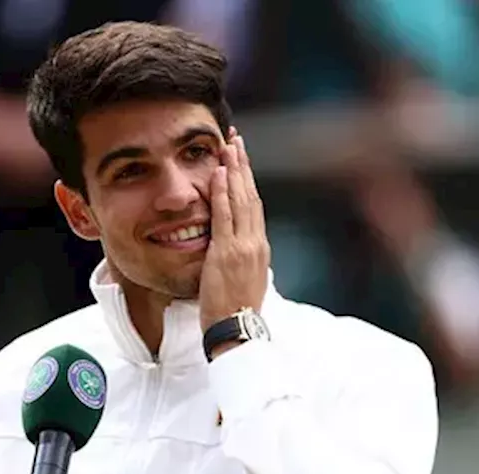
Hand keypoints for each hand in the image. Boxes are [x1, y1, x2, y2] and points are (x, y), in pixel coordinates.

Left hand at [200, 131, 270, 332]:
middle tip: (235, 140)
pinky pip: (224, 216)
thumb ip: (241, 261)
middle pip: (251, 195)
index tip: (241, 160)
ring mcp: (243, 246)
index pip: (254, 206)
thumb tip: (236, 251)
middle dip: (243, 165)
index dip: (248, 181)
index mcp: (259, 248)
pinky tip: (219, 173)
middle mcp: (255, 242)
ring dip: (234, 170)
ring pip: (241, 199)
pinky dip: (223, 192)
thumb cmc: (237, 311)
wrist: (237, 329)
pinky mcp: (227, 253)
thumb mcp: (245, 281)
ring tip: (227, 146)